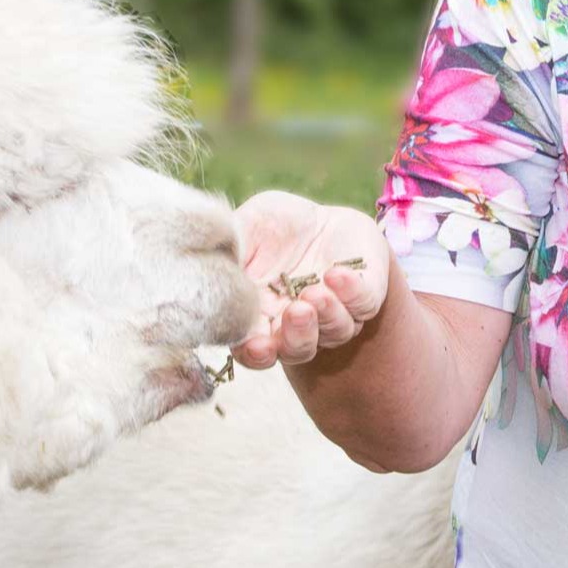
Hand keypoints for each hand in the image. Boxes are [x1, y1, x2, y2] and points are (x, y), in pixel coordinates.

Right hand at [230, 190, 390, 369]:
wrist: (318, 215)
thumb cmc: (272, 226)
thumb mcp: (245, 227)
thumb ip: (227, 248)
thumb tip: (203, 264)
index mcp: (261, 316)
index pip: (255, 349)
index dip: (256, 352)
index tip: (258, 345)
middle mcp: (297, 323)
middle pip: (297, 349)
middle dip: (297, 337)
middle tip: (296, 312)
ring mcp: (333, 312)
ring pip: (334, 332)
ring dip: (326, 316)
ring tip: (317, 293)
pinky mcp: (364, 295)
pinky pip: (363, 304)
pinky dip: (352, 292)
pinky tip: (338, 273)